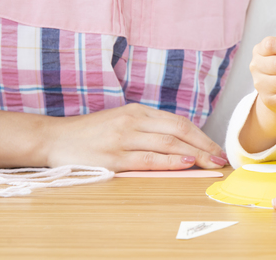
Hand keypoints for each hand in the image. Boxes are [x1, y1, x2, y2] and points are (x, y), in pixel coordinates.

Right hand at [45, 103, 227, 171]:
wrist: (54, 138)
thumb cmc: (91, 133)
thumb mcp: (122, 120)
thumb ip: (149, 128)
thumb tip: (182, 142)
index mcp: (138, 111)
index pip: (178, 122)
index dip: (201, 135)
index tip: (216, 147)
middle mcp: (133, 121)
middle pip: (178, 131)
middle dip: (204, 145)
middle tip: (221, 158)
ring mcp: (124, 138)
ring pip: (168, 144)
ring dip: (194, 154)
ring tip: (211, 163)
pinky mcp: (114, 156)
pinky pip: (148, 159)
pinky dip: (170, 162)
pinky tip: (186, 164)